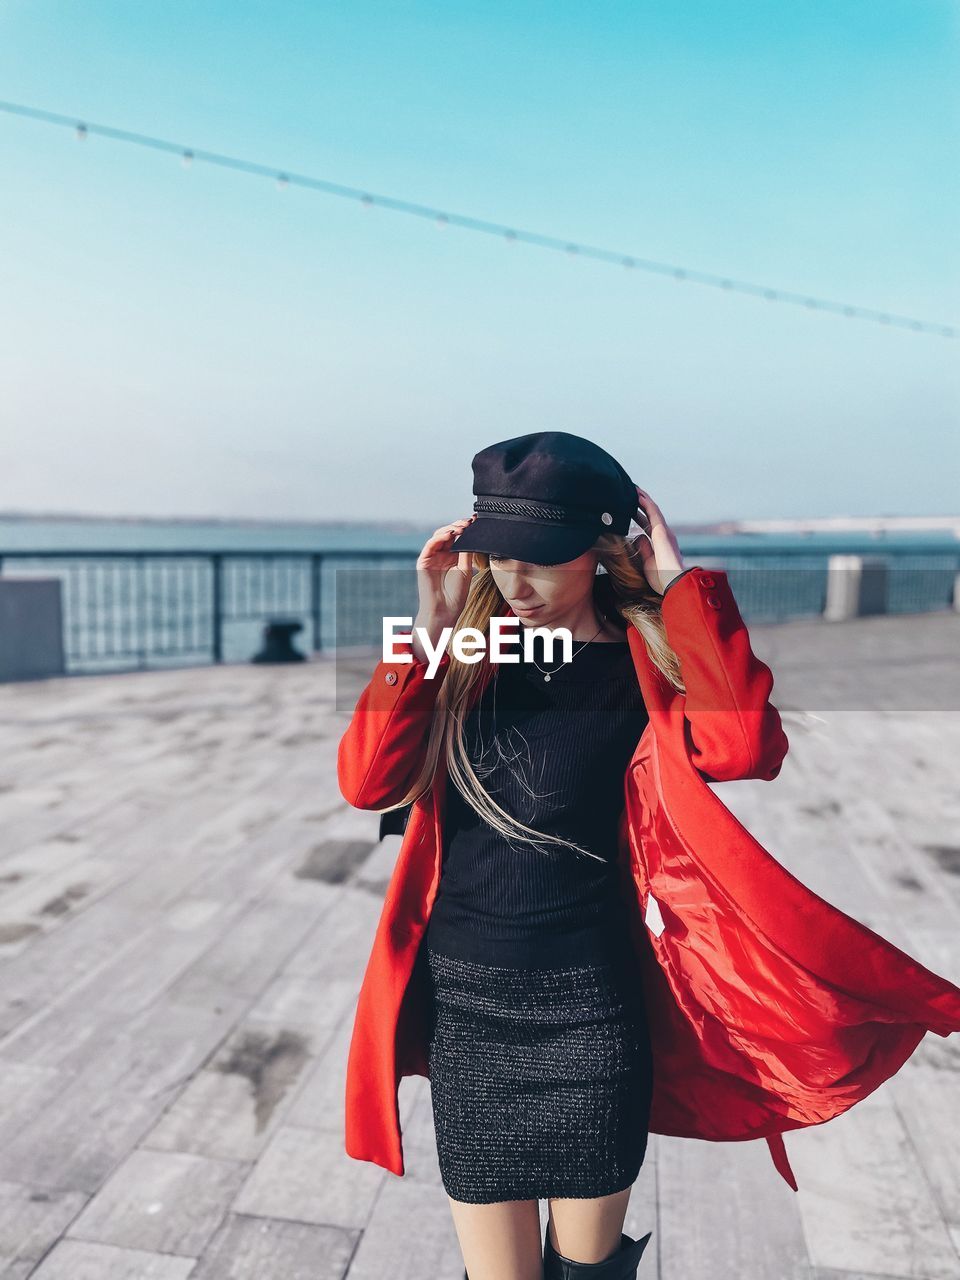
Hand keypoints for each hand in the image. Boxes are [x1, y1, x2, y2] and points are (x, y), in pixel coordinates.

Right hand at [412, 515, 478, 651]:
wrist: (444, 610)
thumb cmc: (456, 594)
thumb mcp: (465, 569)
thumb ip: (466, 551)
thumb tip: (471, 533)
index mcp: (453, 557)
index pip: (458, 537)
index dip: (466, 528)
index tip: (476, 521)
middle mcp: (442, 555)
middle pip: (449, 533)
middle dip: (459, 526)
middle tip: (469, 522)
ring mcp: (432, 557)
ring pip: (439, 536)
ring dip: (450, 529)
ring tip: (462, 527)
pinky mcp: (423, 561)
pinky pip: (430, 544)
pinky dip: (439, 537)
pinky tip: (450, 534)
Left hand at [633, 486, 685, 594]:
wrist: (672, 582)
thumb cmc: (661, 577)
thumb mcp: (648, 561)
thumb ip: (643, 548)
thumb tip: (637, 537)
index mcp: (660, 542)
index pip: (648, 525)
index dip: (639, 516)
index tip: (630, 510)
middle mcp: (664, 534)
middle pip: (651, 514)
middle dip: (641, 504)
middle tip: (631, 494)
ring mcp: (664, 531)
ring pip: (653, 510)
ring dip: (643, 499)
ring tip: (633, 490)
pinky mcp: (662, 531)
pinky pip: (653, 512)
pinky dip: (646, 503)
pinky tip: (638, 495)